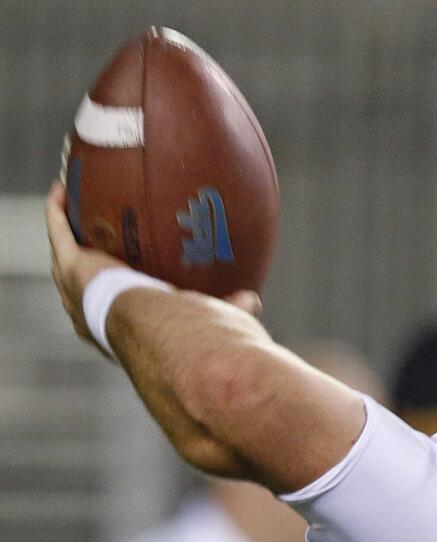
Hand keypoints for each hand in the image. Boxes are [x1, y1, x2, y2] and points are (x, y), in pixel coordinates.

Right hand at [45, 182, 262, 352]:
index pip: (107, 307)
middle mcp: (87, 309)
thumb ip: (229, 306)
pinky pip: (58, 230)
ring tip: (67, 202)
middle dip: (81, 255)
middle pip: (79, 279)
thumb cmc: (186, 332)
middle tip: (86, 233)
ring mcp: (74, 287)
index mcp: (116, 326)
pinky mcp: (71, 265)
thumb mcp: (209, 315)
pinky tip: (61, 187)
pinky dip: (58, 209)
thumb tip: (253, 300)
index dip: (107, 292)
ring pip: (64, 250)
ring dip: (64, 227)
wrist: (156, 328)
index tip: (115, 277)